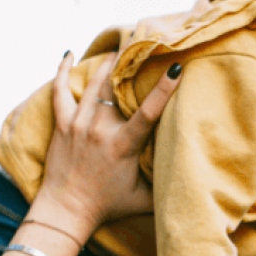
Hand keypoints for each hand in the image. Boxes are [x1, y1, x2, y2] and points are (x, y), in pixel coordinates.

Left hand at [0, 54, 179, 255]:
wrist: (66, 211)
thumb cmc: (108, 206)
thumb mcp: (144, 199)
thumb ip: (166, 186)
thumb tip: (196, 181)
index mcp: (122, 145)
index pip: (147, 112)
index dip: (163, 89)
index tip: (176, 68)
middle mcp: (99, 130)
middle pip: (116, 87)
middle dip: (130, 63)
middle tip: (142, 43)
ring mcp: (78, 125)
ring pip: (93, 84)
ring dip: (107, 65)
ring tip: (118, 50)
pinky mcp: (62, 125)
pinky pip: (60, 92)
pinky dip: (62, 72)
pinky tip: (67, 55)